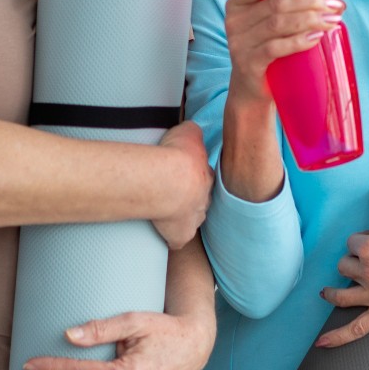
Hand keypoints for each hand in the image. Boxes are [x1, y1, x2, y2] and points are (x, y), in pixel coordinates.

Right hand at [150, 120, 211, 249]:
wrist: (166, 181)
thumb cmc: (176, 155)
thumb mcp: (188, 132)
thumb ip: (193, 131)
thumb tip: (193, 129)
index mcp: (206, 176)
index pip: (203, 177)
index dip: (192, 175)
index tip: (180, 173)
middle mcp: (204, 200)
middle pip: (199, 200)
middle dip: (189, 197)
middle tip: (172, 192)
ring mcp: (194, 219)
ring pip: (191, 219)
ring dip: (181, 216)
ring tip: (164, 210)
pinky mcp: (181, 235)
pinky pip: (177, 240)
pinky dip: (171, 238)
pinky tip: (161, 233)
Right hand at [224, 0, 345, 105]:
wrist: (252, 90)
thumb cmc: (268, 51)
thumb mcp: (271, 25)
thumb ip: (290, 8)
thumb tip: (332, 1)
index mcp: (238, 4)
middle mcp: (235, 21)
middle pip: (275, 4)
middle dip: (309, 1)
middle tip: (334, 6)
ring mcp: (239, 44)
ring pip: (277, 24)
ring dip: (309, 19)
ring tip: (332, 21)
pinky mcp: (249, 65)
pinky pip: (275, 48)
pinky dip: (298, 41)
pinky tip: (316, 38)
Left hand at [316, 188, 368, 347]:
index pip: (352, 242)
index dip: (363, 240)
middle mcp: (367, 271)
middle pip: (345, 266)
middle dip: (352, 262)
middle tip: (367, 262)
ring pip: (341, 295)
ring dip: (333, 292)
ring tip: (327, 292)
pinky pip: (357, 328)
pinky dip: (338, 336)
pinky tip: (322, 343)